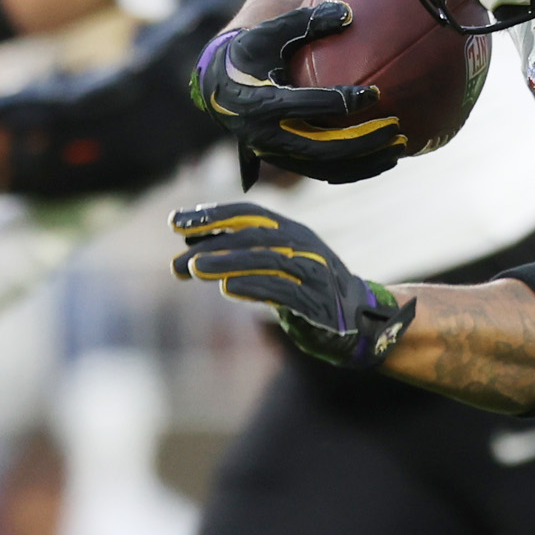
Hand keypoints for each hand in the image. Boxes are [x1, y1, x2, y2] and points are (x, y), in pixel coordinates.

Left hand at [171, 201, 414, 368]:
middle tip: (177, 261)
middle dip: (211, 245)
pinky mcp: (317, 302)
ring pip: (265, 260)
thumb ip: (243, 252)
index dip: (211, 214)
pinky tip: (228, 289)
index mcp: (293, 231)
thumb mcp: (279, 263)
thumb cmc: (309, 289)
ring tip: (194, 270)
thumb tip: (192, 242)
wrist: (360, 319)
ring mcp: (313, 272)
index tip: (174, 222)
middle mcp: (304, 246)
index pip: (249, 214)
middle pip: (252, 236)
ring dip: (227, 263)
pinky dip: (254, 287)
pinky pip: (282, 290)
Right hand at [192, 3, 404, 183]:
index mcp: (262, 103)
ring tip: (400, 147)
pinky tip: (386, 158)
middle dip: (364, 142)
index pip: (309, 106)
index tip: (376, 93)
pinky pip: (327, 173)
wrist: (219, 88)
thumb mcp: (269, 33)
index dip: (344, 101)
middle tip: (396, 129)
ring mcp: (277, 155)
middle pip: (324, 147)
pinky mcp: (288, 163)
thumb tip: (348, 12)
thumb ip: (306, 22)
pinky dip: (357, 169)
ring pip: (328, 168)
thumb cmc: (250, 55)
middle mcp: (267, 136)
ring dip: (366, 162)